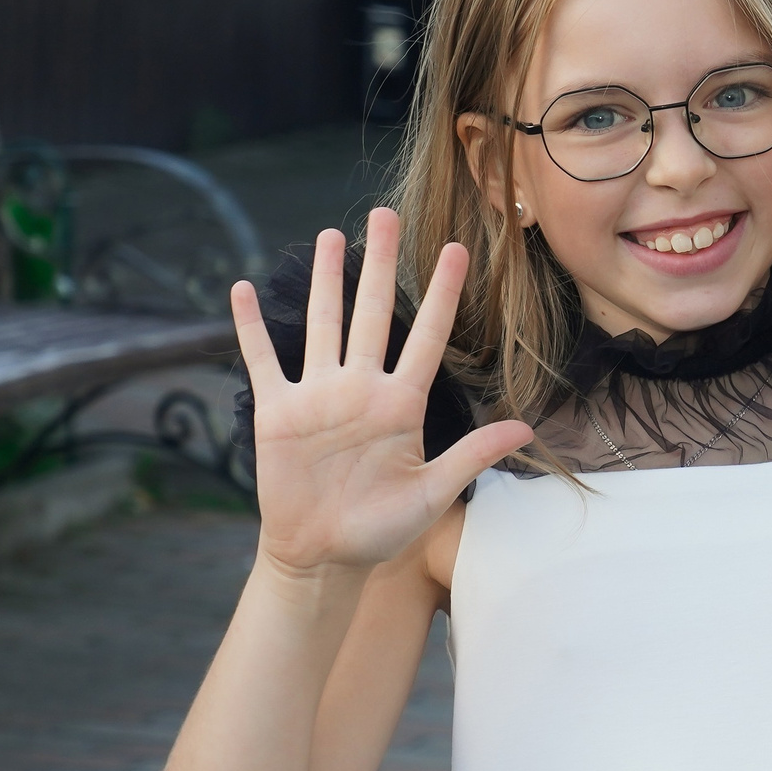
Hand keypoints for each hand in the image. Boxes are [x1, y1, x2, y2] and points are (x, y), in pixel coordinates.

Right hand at [233, 208, 534, 575]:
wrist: (323, 555)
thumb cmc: (381, 528)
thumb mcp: (434, 492)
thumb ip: (474, 456)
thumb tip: (527, 429)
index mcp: (401, 404)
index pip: (428, 337)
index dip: (442, 295)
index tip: (458, 251)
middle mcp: (361, 389)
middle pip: (373, 313)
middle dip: (380, 264)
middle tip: (387, 214)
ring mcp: (318, 396)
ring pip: (323, 325)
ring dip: (325, 282)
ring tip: (332, 236)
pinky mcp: (277, 412)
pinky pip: (262, 361)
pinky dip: (250, 328)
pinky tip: (244, 290)